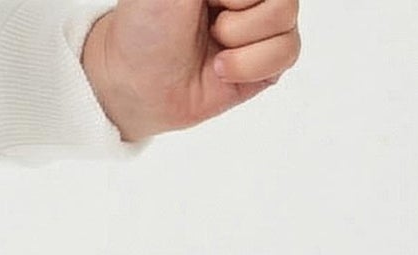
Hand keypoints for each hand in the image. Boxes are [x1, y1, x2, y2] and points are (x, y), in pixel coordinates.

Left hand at [82, 0, 301, 141]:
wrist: (131, 82)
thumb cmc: (145, 24)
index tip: (205, 0)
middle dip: (238, 8)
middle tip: (207, 20)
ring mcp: (261, 26)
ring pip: (286, 18)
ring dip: (240, 36)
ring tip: (212, 45)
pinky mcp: (264, 64)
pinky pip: (287, 53)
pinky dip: (251, 64)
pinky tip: (220, 69)